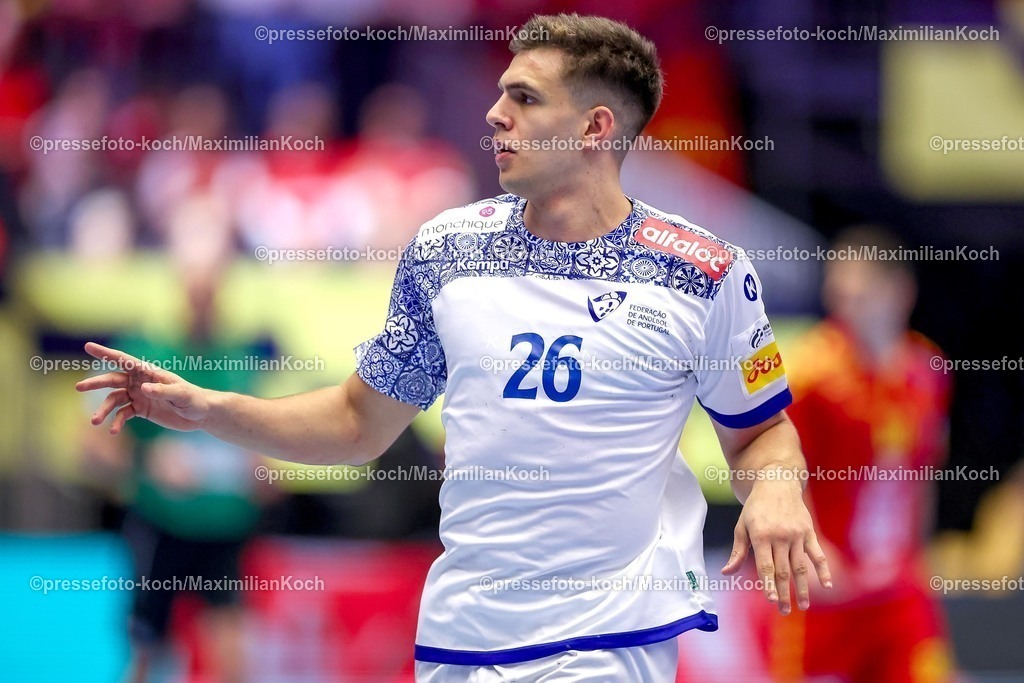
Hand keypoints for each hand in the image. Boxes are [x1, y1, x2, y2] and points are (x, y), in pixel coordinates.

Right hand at [75, 342, 211, 433]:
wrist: (200, 414)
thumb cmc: (193, 399)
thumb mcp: (181, 395)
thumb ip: (162, 391)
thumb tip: (142, 389)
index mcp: (149, 372)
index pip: (125, 360)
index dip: (106, 353)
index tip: (88, 346)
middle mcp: (140, 382)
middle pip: (113, 379)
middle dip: (96, 383)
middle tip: (79, 387)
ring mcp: (138, 396)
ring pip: (114, 400)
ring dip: (103, 410)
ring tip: (94, 421)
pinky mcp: (140, 410)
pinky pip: (123, 415)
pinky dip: (116, 422)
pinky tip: (113, 432)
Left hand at [721, 479, 831, 614]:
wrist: (777, 482)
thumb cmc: (755, 507)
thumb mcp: (742, 525)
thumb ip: (738, 551)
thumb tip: (726, 573)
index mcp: (761, 535)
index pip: (765, 566)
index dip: (768, 584)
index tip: (771, 600)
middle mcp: (780, 536)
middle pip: (783, 570)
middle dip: (784, 593)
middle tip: (784, 611)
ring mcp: (796, 534)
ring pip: (800, 566)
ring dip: (803, 588)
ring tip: (803, 606)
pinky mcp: (809, 532)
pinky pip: (817, 554)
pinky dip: (824, 570)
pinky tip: (828, 585)